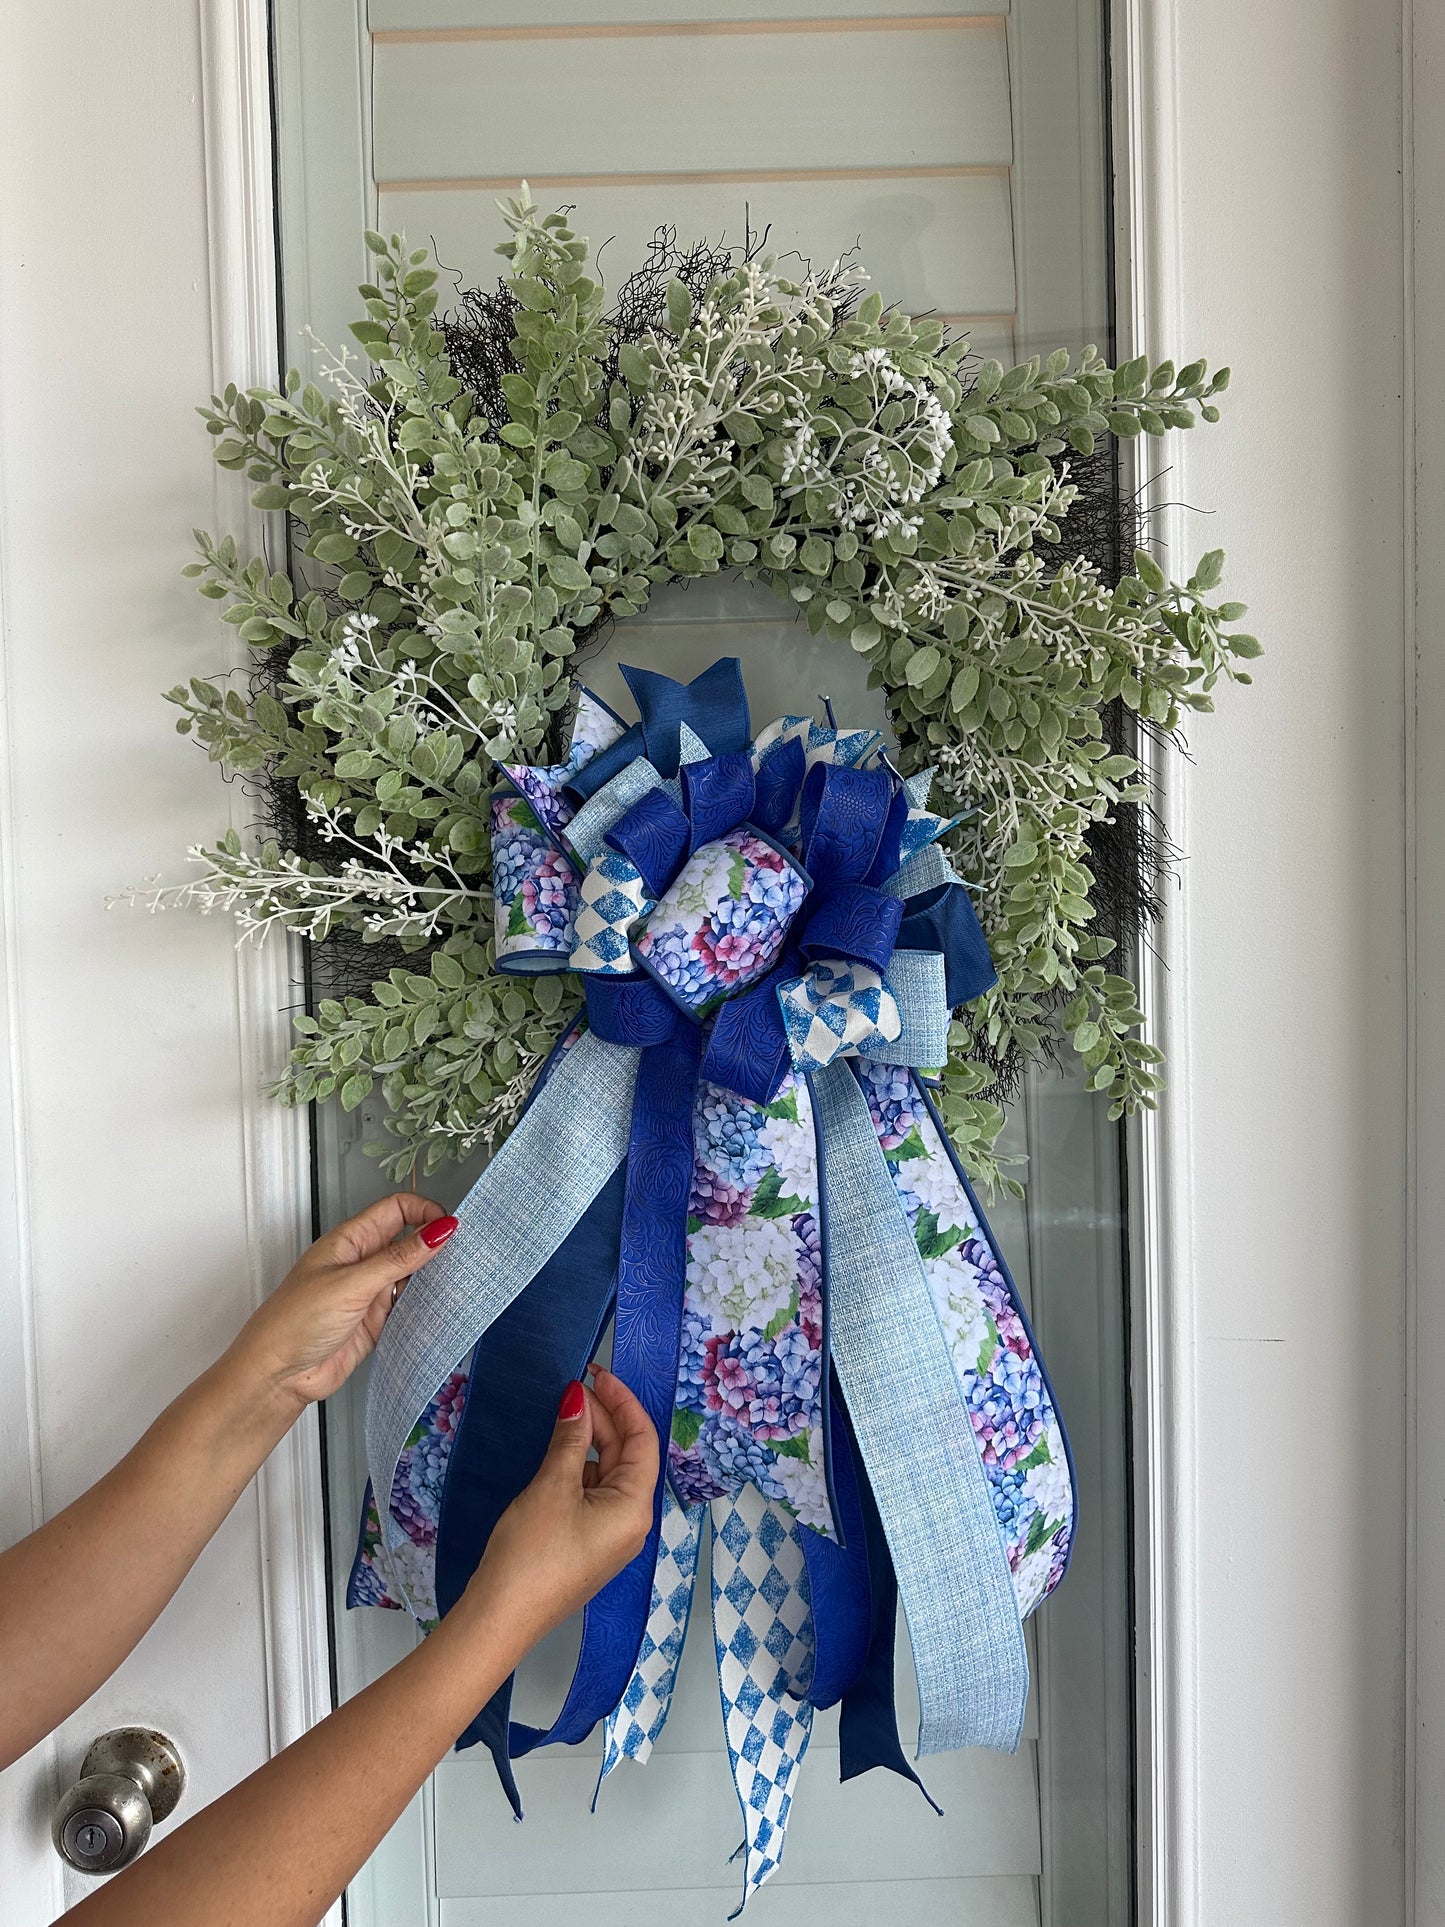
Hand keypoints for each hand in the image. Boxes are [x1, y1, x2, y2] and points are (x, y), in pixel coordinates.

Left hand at [228, 1193, 458, 1411]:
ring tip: (457, 1281)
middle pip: (408, 1239)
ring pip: (412, 1273)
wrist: (278, 1376)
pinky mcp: (377, 1321)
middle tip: (464, 1254)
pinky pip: (409, 1305)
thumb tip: (439, 1230)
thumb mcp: (351, 1284)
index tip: (450, 1227)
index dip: (424, 1211)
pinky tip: (440, 1307)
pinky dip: (426, 1305)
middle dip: (435, 1243)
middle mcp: (362, 1262)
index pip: (396, 1210)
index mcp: (350, 1240)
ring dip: (432, 1276)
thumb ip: (398, 1258)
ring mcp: (370, 1292)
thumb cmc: (295, 1322)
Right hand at [459, 1366, 658, 1652]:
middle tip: (572, 1389)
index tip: (596, 1373)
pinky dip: (578, 1468)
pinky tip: (556, 1453)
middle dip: (603, 1419)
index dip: (622, 1401)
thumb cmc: (531, 1551)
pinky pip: (592, 1494)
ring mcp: (610, 1537)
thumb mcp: (552, 1485)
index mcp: (635, 1507)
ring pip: (608, 1474)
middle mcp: (631, 1522)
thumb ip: (570, 1438)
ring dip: (589, 1442)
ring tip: (561, 1415)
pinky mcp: (587, 1545)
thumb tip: (578, 1399)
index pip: (643, 1440)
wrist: (500, 1618)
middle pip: (627, 1456)